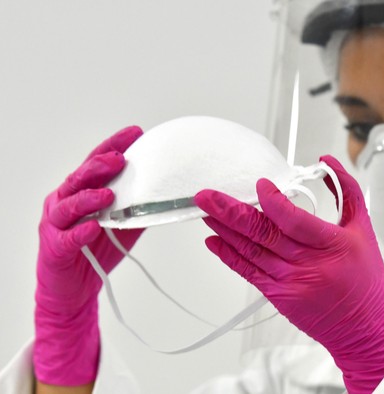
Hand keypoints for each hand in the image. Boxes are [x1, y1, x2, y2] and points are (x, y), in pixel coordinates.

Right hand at [34, 126, 143, 385]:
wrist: (74, 290)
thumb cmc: (96, 251)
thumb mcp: (123, 225)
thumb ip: (137, 207)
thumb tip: (165, 193)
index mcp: (81, 192)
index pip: (97, 163)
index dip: (114, 146)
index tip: (135, 133)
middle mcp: (64, 202)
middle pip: (80, 178)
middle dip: (99, 166)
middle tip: (119, 159)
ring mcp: (56, 225)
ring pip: (69, 205)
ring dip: (89, 198)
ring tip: (108, 194)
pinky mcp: (54, 249)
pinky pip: (67, 238)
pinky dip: (80, 232)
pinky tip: (93, 228)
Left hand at [195, 155, 383, 392]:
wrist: (365, 327)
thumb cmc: (366, 278)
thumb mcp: (363, 228)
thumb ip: (346, 190)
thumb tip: (326, 161)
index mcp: (332, 245)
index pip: (295, 220)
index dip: (273, 201)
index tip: (260, 185)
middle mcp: (308, 265)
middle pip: (263, 234)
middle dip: (229, 212)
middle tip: (206, 195)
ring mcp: (290, 283)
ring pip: (250, 252)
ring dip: (224, 230)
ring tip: (205, 211)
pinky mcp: (279, 296)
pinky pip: (248, 273)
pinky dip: (228, 257)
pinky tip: (213, 241)